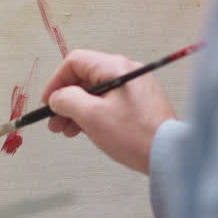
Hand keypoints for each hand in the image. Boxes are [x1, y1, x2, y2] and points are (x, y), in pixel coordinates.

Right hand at [41, 50, 176, 173]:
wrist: (169, 155)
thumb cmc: (131, 134)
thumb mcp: (91, 116)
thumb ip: (67, 100)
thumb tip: (57, 97)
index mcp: (115, 67)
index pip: (75, 62)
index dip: (56, 81)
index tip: (48, 103)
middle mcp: (126, 71)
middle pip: (85, 77)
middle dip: (66, 100)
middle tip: (54, 124)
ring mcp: (136, 87)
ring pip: (96, 92)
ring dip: (78, 109)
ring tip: (66, 131)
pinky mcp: (141, 103)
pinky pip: (109, 102)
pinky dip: (94, 114)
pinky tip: (86, 131)